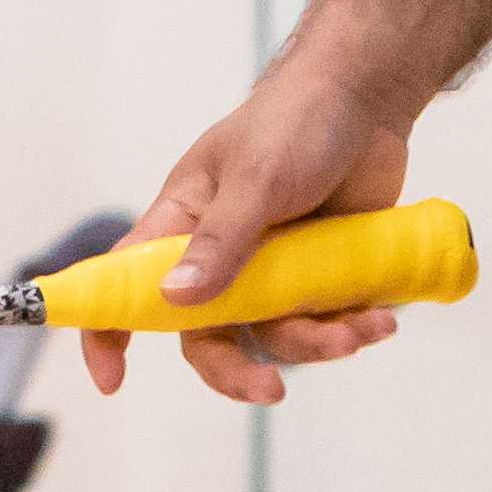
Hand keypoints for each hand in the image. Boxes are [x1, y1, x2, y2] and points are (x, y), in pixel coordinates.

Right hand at [82, 64, 414, 406]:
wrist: (367, 101)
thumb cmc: (294, 121)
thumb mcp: (255, 177)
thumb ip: (220, 239)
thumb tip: (173, 300)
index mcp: (182, 225)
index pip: (127, 284)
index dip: (110, 333)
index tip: (113, 382)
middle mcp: (221, 257)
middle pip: (209, 336)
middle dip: (238, 371)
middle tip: (271, 390)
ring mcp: (273, 271)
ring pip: (278, 337)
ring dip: (319, 343)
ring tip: (362, 329)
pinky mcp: (321, 276)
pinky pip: (326, 324)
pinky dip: (353, 328)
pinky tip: (381, 318)